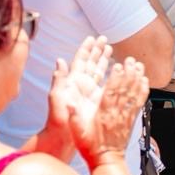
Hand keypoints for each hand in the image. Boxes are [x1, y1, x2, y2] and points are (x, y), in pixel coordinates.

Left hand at [50, 36, 111, 161]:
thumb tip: (60, 60)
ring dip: (104, 60)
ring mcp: (90, 92)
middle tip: (104, 39)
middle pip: (91, 63)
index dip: (87, 49)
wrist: (64, 136)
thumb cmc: (58, 118)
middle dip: (97, 50)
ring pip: (99, 72)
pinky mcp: (97, 101)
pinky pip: (106, 85)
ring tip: (110, 49)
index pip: (80, 60)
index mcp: (73, 81)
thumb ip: (59, 79)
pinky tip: (117, 71)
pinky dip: (112, 77)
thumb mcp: (56, 97)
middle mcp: (82, 85)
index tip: (92, 38)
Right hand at [74, 57, 148, 169]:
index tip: (118, 66)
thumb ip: (74, 117)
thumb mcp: (77, 133)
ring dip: (138, 79)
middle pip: (125, 90)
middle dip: (129, 73)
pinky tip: (145, 82)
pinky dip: (143, 91)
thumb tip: (69, 103)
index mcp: (103, 114)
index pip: (111, 93)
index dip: (115, 78)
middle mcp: (117, 113)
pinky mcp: (131, 120)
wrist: (107, 160)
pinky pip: (139, 103)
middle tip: (132, 60)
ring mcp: (126, 116)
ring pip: (134, 94)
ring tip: (140, 66)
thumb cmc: (90, 147)